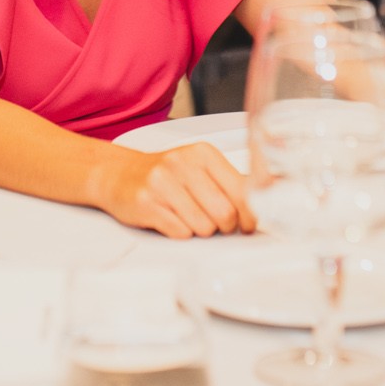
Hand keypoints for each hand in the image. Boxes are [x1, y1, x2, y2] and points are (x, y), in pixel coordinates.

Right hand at [93, 142, 253, 238]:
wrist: (119, 174)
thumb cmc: (165, 175)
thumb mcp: (199, 168)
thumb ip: (229, 184)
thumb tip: (265, 200)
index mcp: (203, 153)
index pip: (241, 191)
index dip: (249, 215)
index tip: (247, 225)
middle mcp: (182, 163)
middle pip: (225, 213)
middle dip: (223, 226)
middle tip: (214, 223)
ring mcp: (162, 182)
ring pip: (203, 226)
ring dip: (199, 230)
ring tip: (188, 217)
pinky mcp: (146, 203)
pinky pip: (180, 232)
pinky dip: (180, 232)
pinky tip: (171, 219)